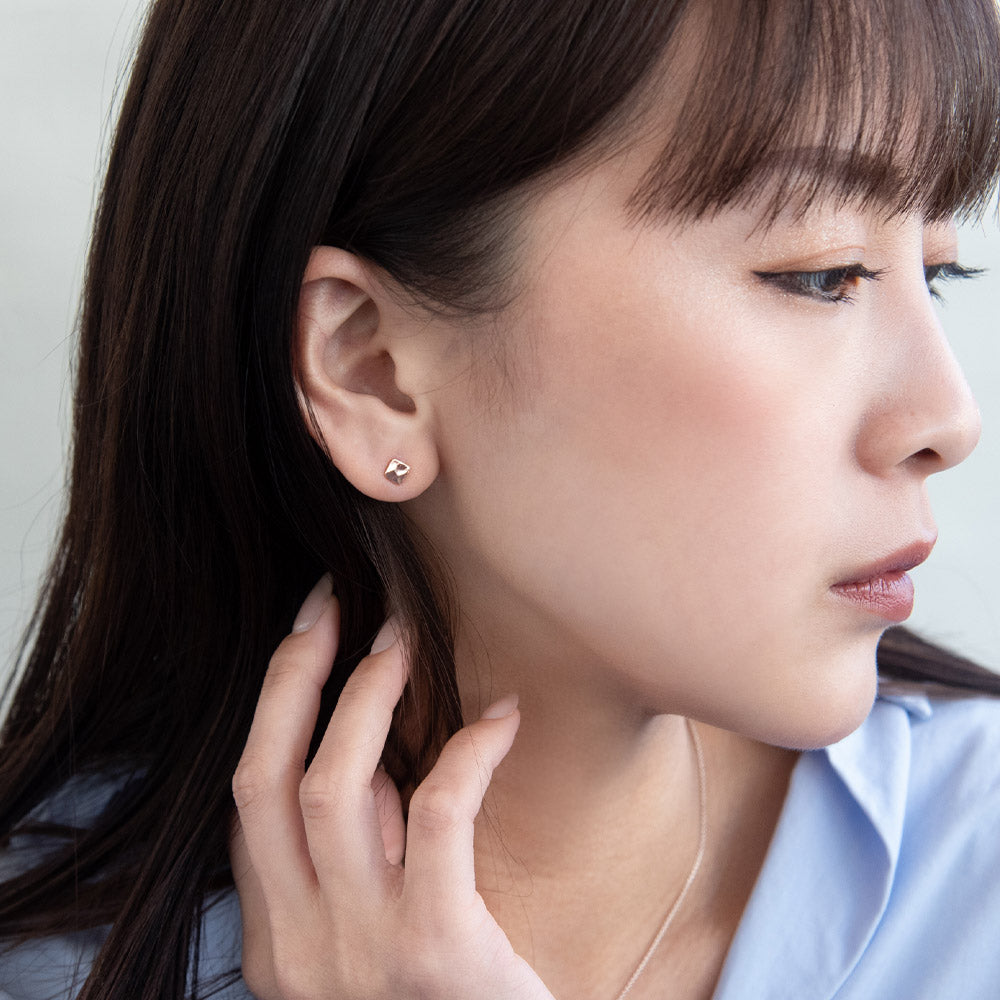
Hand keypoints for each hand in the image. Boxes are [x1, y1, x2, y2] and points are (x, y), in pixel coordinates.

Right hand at [230, 576, 554, 999]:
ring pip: (335, 788)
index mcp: (277, 940)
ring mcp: (358, 950)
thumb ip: (356, 864)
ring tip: (404, 638)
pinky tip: (503, 718)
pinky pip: (438, 817)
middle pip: (265, 778)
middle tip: (336, 603)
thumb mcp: (367, 942)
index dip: (272, 707)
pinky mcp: (435, 950)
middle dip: (294, 676)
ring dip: (368, 698)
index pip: (246, 802)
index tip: (305, 636)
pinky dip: (466, 753)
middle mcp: (298, 944)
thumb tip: (378, 763)